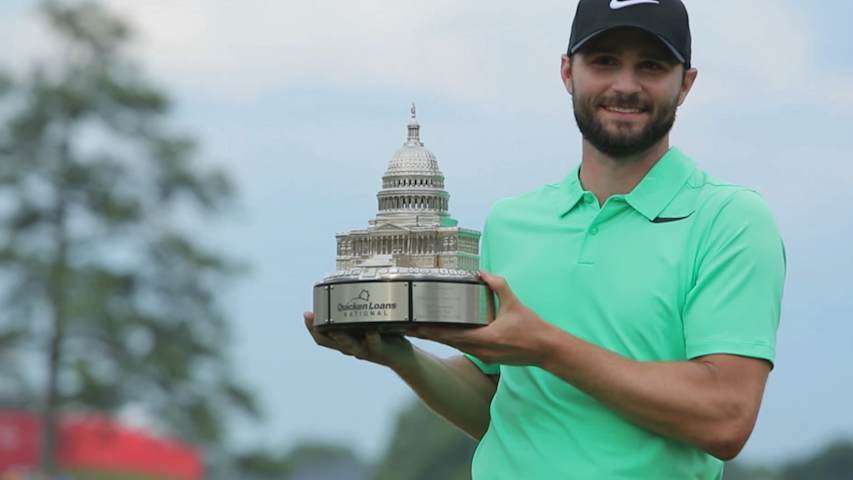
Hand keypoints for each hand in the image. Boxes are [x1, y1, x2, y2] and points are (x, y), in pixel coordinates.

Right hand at [304, 312, 415, 368]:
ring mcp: (365, 349)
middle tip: (311, 318)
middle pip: (330, 342)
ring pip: (349, 346)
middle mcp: (352, 347)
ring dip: (341, 337)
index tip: (306, 315)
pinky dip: (372, 337)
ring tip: (335, 329)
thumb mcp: (365, 327)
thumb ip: (355, 317)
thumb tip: (347, 294)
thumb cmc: (382, 338)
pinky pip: (375, 343)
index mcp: (345, 341)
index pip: (323, 337)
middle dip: (319, 330)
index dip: (311, 328)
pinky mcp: (380, 349)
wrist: (401, 357)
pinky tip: (371, 330)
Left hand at [407, 271, 559, 366]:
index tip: (415, 326)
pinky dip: (453, 340)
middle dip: (429, 334)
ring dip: (440, 338)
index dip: (431, 331)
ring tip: (423, 330)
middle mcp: (481, 350)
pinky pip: (465, 348)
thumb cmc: (531, 328)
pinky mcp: (487, 357)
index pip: (450, 335)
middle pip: (448, 342)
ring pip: (456, 346)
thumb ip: (498, 285)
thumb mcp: (514, 303)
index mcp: (485, 338)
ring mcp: (483, 356)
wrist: (546, 349)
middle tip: (410, 327)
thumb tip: (482, 272)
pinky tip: (446, 335)